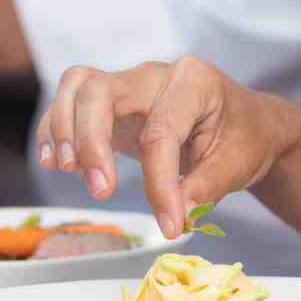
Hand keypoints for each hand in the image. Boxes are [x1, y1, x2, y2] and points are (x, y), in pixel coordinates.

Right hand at [35, 56, 287, 234]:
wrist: (245, 123)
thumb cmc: (244, 137)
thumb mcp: (239, 163)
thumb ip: (207, 186)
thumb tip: (178, 214)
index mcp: (194, 81)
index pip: (162, 130)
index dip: (160, 183)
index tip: (170, 225)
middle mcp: (155, 75)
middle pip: (102, 91)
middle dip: (90, 140)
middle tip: (100, 191)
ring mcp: (130, 85)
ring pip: (78, 85)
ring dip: (63, 127)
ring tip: (65, 169)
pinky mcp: (112, 104)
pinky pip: (71, 101)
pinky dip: (55, 128)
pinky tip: (56, 162)